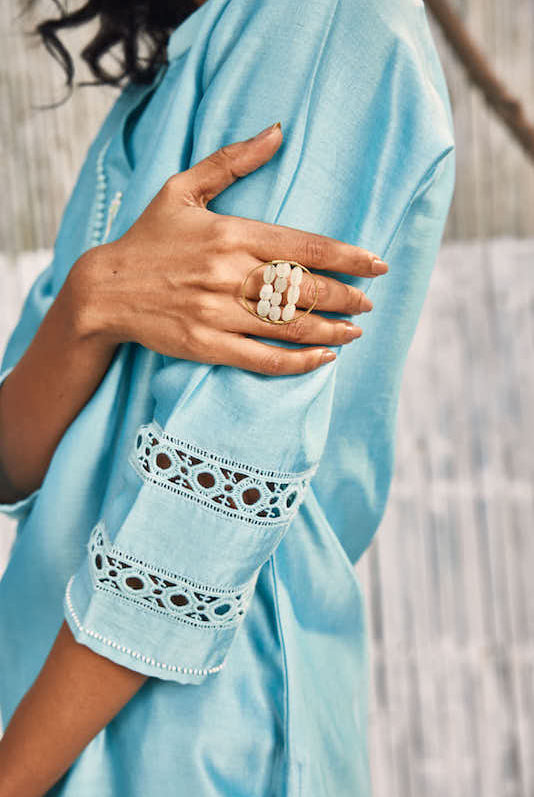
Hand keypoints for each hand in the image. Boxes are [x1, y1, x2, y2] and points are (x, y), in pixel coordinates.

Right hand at [73, 122, 387, 375]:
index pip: (305, 246)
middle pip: (306, 288)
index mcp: (232, 233)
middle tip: (369, 303)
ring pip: (291, 326)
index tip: (376, 264)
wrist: (106, 290)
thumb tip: (278, 131)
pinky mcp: (207, 345)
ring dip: (332, 330)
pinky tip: (323, 358)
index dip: (348, 257)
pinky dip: (299, 361)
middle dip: (347, 297)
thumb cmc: (149, 238)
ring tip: (355, 331)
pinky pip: (264, 359)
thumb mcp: (182, 189)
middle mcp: (230, 273)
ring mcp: (219, 312)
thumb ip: (232, 161)